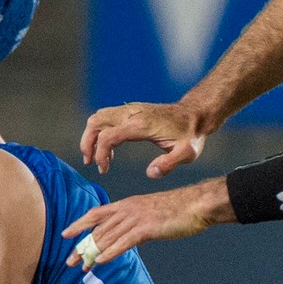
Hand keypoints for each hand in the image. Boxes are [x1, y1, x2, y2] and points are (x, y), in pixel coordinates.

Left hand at [61, 179, 231, 263]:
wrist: (196, 205)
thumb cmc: (179, 210)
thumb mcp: (152, 213)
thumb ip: (137, 223)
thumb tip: (129, 237)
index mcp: (127, 204)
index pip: (96, 214)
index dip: (79, 224)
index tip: (66, 235)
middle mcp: (127, 210)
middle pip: (98, 229)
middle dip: (81, 246)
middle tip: (69, 261)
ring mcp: (136, 218)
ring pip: (108, 237)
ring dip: (92, 253)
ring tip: (81, 266)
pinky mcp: (146, 229)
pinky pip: (123, 242)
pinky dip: (110, 252)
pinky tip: (100, 261)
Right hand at [81, 100, 209, 176]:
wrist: (195, 115)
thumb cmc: (191, 135)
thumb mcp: (186, 153)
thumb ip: (169, 164)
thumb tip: (150, 173)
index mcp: (141, 125)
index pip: (108, 136)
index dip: (101, 155)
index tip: (103, 170)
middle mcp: (132, 113)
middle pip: (95, 122)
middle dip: (87, 142)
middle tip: (90, 162)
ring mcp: (131, 109)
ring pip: (99, 117)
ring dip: (91, 135)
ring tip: (94, 156)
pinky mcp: (132, 110)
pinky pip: (107, 117)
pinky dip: (101, 131)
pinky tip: (111, 149)